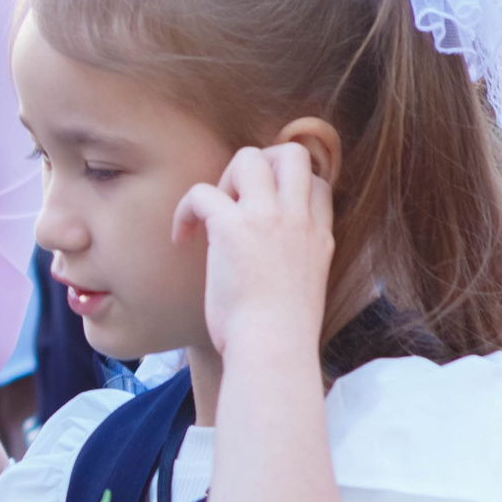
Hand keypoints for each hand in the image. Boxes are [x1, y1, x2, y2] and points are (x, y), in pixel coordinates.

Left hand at [173, 143, 332, 361]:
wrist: (274, 348)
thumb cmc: (281, 337)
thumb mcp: (305, 290)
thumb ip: (293, 263)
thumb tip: (262, 261)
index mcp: (319, 235)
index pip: (316, 182)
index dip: (288, 185)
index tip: (263, 211)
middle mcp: (298, 219)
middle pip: (291, 153)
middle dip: (261, 163)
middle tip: (237, 201)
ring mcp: (268, 218)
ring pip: (249, 157)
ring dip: (225, 178)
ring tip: (213, 216)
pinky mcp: (231, 227)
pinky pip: (201, 192)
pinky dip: (185, 210)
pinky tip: (182, 238)